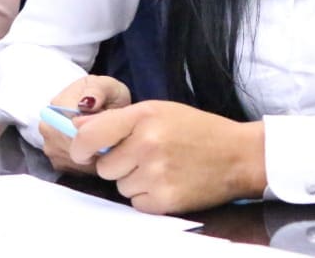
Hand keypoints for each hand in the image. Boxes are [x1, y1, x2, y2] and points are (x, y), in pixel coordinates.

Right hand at [37, 75, 131, 173]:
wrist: (99, 105)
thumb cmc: (105, 95)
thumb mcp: (107, 86)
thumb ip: (97, 91)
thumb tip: (87, 101)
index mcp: (58, 104)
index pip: (70, 126)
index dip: (93, 132)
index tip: (109, 130)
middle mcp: (48, 126)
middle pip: (71, 146)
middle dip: (95, 146)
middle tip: (113, 139)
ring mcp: (50, 145)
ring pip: (74, 160)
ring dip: (94, 156)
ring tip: (107, 143)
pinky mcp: (57, 161)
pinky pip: (75, 169)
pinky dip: (91, 165)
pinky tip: (100, 153)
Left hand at [71, 100, 267, 214]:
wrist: (237, 155)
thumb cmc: (197, 130)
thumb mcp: (159, 111)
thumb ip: (117, 120)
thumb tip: (76, 127)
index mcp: (144, 116)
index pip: (92, 135)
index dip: (81, 147)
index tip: (82, 152)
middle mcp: (147, 144)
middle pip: (105, 167)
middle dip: (118, 164)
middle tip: (144, 156)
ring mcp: (156, 174)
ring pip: (120, 186)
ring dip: (134, 181)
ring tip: (161, 168)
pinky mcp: (164, 200)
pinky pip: (136, 203)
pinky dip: (147, 197)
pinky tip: (168, 182)